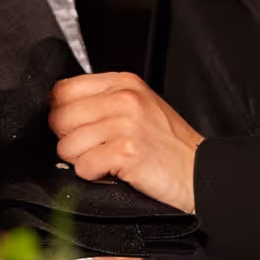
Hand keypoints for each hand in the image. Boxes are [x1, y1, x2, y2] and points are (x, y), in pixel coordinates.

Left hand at [49, 73, 202, 213]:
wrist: (201, 173)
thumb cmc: (169, 145)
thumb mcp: (138, 107)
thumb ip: (102, 101)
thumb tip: (58, 109)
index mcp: (123, 83)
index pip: (63, 89)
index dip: (60, 112)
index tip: (74, 127)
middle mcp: (124, 99)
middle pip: (60, 117)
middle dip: (69, 140)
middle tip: (94, 149)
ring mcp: (125, 124)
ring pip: (67, 144)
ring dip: (82, 161)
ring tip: (107, 161)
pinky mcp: (125, 152)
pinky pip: (84, 166)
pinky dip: (94, 176)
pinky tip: (114, 172)